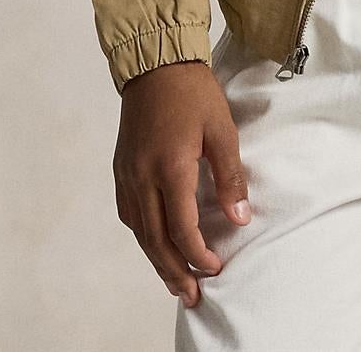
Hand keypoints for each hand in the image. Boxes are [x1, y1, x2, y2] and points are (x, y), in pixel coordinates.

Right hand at [114, 59, 251, 308]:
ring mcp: (128, 174)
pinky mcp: (121, 169)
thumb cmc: (193, 93)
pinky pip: (129, 214)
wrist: (155, 64)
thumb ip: (230, 177)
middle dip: (176, 271)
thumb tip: (239, 218)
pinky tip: (155, 244)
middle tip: (192, 295)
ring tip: (175, 281)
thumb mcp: (222, 130)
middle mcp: (142, 177)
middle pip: (156, 240)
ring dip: (157, 260)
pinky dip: (143, 236)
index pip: (182, 228)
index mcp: (170, 168)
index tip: (216, 268)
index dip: (199, 254)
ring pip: (140, 232)